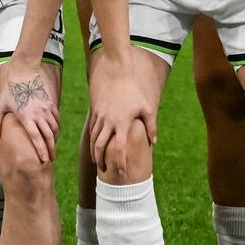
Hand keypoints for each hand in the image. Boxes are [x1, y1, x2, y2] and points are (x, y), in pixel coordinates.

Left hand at [0, 57, 58, 164]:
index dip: (41, 151)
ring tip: (52, 147)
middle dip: (51, 150)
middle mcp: (38, 114)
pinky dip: (56, 127)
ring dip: (54, 139)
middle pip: (49, 137)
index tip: (44, 161)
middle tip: (52, 160)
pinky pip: (56, 119)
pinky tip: (54, 132)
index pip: (36, 138)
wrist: (24, 70)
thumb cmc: (10, 88)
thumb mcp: (0, 105)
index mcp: (26, 117)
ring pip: (54, 128)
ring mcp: (46, 108)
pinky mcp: (51, 103)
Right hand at [87, 48, 156, 177]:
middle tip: (104, 170)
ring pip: (93, 138)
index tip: (122, 172)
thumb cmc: (134, 91)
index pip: (119, 148)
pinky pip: (92, 129)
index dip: (120, 162)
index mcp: (122, 123)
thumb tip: (152, 143)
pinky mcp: (95, 111)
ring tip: (98, 162)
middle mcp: (108, 121)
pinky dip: (92, 139)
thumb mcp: (147, 108)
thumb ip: (151, 126)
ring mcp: (100, 116)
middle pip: (99, 146)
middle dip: (100, 160)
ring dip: (94, 152)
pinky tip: (95, 145)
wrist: (117, 72)